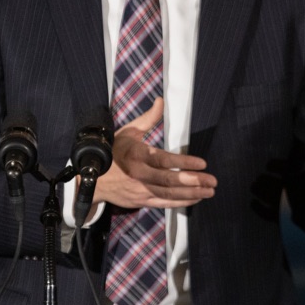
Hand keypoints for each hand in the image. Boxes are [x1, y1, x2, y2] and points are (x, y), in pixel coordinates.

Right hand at [93, 98, 215, 209]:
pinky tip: (195, 199)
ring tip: (209, 191)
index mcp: (137, 155)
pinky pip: (163, 203)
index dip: (184, 162)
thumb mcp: (128, 132)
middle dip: (194, 181)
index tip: (202, 164)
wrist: (92, 178)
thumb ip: (148, 118)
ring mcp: (140, 190)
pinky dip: (180, 202)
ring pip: (169, 194)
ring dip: (191, 194)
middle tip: (212, 181)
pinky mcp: (141, 201)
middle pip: (169, 180)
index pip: (164, 160)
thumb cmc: (113, 152)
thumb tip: (160, 101)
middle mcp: (139, 174)